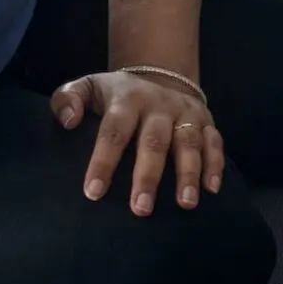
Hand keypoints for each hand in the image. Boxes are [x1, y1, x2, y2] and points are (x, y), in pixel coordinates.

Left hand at [53, 70, 222, 215]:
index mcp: (128, 99)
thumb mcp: (88, 87)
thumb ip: (67, 98)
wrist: (160, 75)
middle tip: (141, 209)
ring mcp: (186, 114)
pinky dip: (215, 165)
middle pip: (154, 142)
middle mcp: (160, 105)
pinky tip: (211, 189)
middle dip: (148, 176)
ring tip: (185, 204)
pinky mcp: (207, 122)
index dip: (104, 161)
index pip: (114, 131)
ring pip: (189, 144)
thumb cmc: (117, 95)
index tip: (94, 193)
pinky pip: (215, 143)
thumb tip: (67, 122)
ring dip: (188, 175)